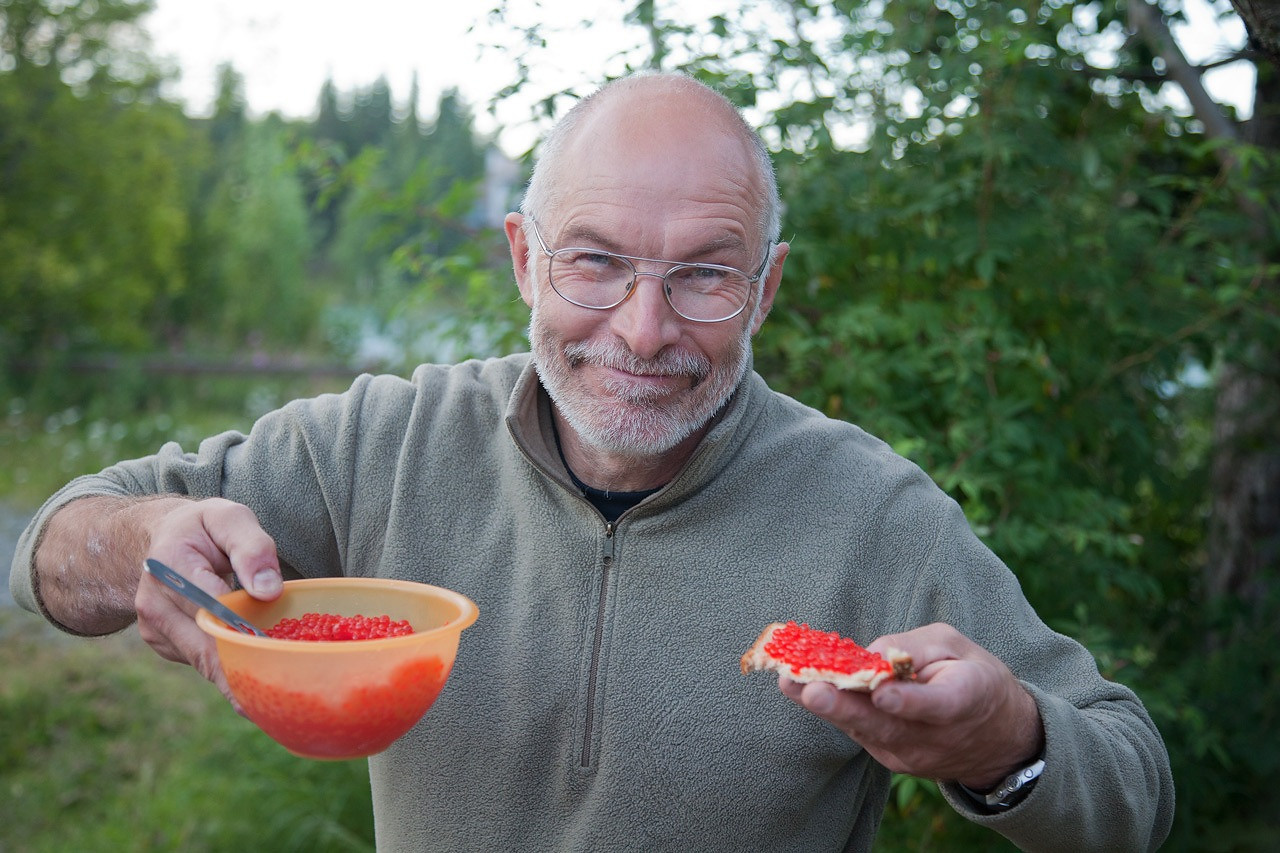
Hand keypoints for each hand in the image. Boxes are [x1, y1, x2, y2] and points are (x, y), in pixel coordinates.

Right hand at [133, 498, 281, 707]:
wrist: (163, 539)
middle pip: (204, 646)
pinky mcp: (163, 643)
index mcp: (171, 564)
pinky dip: (226, 669)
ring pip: (202, 661)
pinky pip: (199, 661)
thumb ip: (251, 547)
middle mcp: (155, 601)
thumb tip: (268, 591)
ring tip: (274, 697)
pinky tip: (254, 675)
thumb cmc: (204, 528)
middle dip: (240, 672)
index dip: (241, 634)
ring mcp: (154, 627)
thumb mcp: (229, 518)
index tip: (269, 659)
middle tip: (278, 701)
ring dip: (236, 677)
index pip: (210, 607)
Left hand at [778, 622, 1043, 787]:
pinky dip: (834, 712)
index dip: (909, 701)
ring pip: (865, 730)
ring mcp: (913, 755)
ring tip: (790, 683)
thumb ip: (911, 648)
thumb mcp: (953, 646)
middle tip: (811, 691)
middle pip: (888, 725)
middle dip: (845, 708)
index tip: (883, 694)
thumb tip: (867, 656)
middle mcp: (937, 736)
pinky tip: (801, 689)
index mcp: (967, 699)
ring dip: (828, 709)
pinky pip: (860, 732)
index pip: (938, 705)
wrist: (995, 737)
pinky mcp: (892, 759)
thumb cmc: (970, 675)